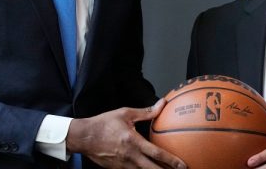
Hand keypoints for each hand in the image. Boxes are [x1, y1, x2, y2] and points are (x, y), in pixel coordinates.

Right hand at [67, 99, 185, 168]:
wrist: (83, 137)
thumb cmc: (104, 123)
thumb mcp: (125, 114)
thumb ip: (146, 112)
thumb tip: (161, 103)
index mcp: (133, 142)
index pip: (156, 154)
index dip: (171, 160)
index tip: (182, 165)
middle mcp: (129, 156)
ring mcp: (123, 165)